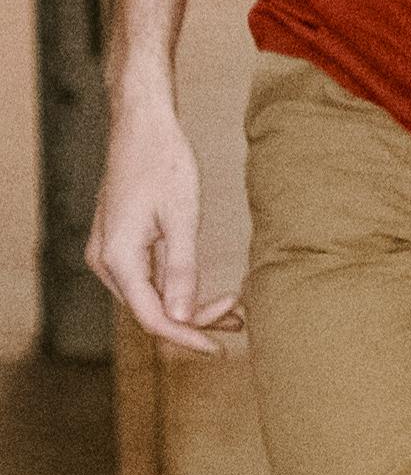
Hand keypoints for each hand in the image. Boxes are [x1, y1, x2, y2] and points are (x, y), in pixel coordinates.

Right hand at [84, 81, 238, 354]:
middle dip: (196, 321)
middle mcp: (106, 263)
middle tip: (242, 320)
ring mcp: (111, 254)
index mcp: (116, 259)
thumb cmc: (164, 163)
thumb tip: (183, 318)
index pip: (152, 316)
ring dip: (191, 307)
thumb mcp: (181, 217)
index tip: (220, 348)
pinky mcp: (122, 245)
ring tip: (237, 313)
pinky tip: (211, 293)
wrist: (142, 126)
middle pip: (151, 310)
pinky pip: (150, 279)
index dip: (186, 337)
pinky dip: (180, 288)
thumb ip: (181, 270)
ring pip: (151, 296)